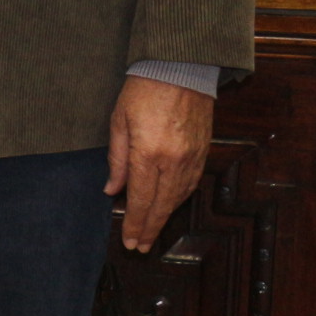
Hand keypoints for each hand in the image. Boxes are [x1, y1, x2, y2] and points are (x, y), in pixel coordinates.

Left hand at [106, 74, 214, 251]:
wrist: (181, 69)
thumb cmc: (143, 90)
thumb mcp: (118, 121)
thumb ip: (117, 159)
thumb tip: (112, 189)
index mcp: (149, 153)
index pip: (141, 199)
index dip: (135, 223)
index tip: (130, 240)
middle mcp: (174, 160)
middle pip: (162, 205)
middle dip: (150, 228)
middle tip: (140, 246)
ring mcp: (192, 157)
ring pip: (178, 197)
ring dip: (165, 216)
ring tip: (152, 231)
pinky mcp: (203, 151)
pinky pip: (191, 183)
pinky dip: (179, 198)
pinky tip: (170, 205)